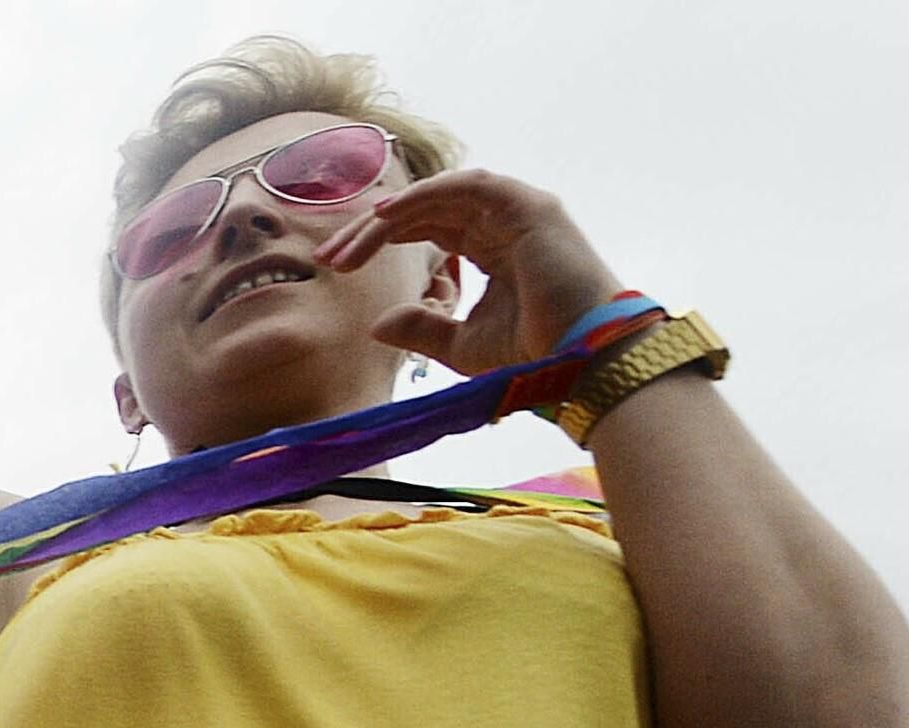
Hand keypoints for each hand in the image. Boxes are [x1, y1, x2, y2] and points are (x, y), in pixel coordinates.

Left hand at [317, 169, 624, 378]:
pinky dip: (425, 195)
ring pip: (439, 198)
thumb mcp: (461, 344)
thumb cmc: (534, 354)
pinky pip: (466, 187)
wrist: (581, 359)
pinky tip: (387, 216)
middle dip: (372, 231)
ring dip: (389, 217)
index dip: (380, 241)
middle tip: (328, 256)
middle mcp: (504, 223)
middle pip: (426, 211)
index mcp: (493, 248)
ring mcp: (518, 211)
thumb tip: (377, 324)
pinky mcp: (528, 207)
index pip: (427, 230)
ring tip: (347, 248)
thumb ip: (421, 328)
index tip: (336, 264)